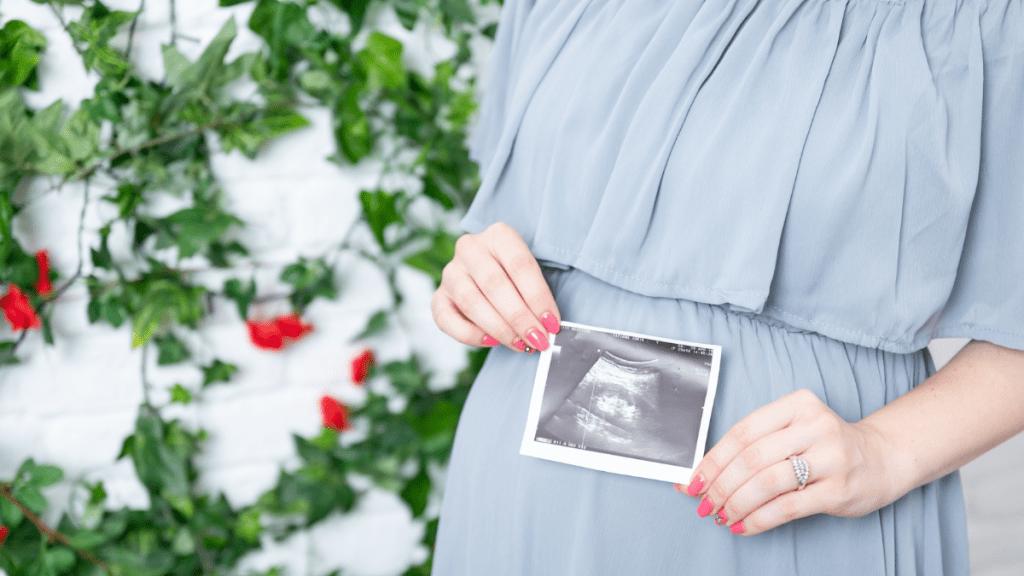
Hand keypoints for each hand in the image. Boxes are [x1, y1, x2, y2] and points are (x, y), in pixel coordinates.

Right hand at [431, 222, 561, 351]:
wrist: (491, 274)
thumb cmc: (517, 276)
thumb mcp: (532, 273)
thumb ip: (538, 296)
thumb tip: (548, 327)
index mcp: (499, 235)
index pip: (520, 265)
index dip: (538, 297)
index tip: (552, 323)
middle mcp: (470, 248)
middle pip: (494, 284)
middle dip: (519, 317)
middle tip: (538, 339)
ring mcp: (451, 272)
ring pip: (470, 302)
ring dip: (499, 328)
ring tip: (520, 344)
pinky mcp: (439, 296)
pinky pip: (446, 318)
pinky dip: (469, 334)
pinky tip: (491, 341)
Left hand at [676, 389, 896, 535]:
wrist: (881, 458)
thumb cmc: (823, 445)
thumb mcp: (793, 431)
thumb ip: (753, 446)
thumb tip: (702, 474)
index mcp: (797, 404)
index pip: (742, 432)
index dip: (712, 460)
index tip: (692, 481)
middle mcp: (815, 425)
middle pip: (751, 458)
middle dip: (720, 486)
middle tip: (703, 504)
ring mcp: (830, 457)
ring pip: (767, 482)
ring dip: (736, 504)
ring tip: (722, 516)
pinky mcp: (840, 488)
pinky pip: (788, 507)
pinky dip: (759, 519)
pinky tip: (744, 525)